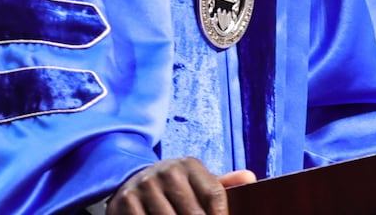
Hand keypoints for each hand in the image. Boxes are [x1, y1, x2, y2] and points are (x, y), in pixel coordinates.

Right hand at [105, 157, 255, 213]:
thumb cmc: (174, 187)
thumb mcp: (196, 181)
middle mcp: (167, 170)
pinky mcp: (126, 200)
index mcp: (189, 165)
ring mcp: (145, 185)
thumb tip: (249, 177)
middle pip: (195, 214)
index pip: (215, 194)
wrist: (131, 178)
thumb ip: (223, 184)